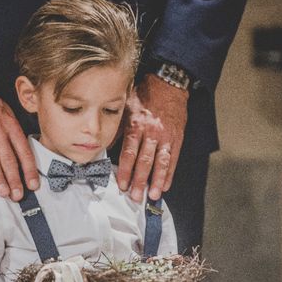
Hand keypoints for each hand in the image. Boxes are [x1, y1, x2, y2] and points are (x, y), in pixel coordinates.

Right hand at [0, 83, 39, 199]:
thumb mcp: (7, 113)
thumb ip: (14, 133)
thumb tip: (23, 155)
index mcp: (10, 125)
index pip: (23, 151)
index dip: (29, 169)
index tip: (33, 184)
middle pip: (8, 159)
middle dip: (15, 179)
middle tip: (18, 195)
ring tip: (4, 193)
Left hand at [117, 74, 188, 202]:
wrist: (167, 84)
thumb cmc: (143, 96)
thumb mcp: (125, 107)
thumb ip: (116, 128)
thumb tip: (105, 146)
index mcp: (136, 125)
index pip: (129, 153)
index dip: (125, 170)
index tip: (121, 184)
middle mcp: (151, 132)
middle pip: (145, 161)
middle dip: (140, 181)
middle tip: (135, 196)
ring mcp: (165, 136)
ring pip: (161, 162)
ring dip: (156, 181)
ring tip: (153, 196)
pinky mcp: (177, 138)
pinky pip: (173, 158)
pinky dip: (169, 173)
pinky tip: (165, 185)